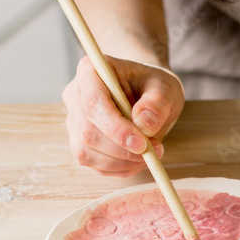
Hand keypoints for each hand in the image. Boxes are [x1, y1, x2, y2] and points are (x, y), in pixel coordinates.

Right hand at [62, 56, 184, 176]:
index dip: (115, 127)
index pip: (93, 103)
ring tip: (151, 153)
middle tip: (154, 151)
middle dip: (121, 149)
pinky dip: (120, 168)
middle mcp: (75, 96)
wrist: (146, 95)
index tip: (142, 144)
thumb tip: (144, 124)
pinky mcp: (81, 144)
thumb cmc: (152, 86)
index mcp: (90, 71)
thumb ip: (158, 102)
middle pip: (87, 131)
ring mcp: (74, 122)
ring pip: (87, 152)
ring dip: (122, 161)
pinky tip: (138, 159)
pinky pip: (95, 165)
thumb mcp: (165, 87)